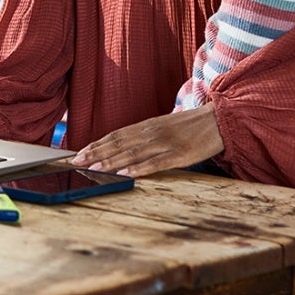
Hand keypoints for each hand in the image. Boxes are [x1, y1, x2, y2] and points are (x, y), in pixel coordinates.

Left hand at [72, 107, 223, 177]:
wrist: (218, 120)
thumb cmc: (189, 126)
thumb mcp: (163, 126)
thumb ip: (143, 135)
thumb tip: (121, 146)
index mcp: (146, 126)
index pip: (116, 135)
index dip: (97, 144)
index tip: (80, 153)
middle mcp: (151, 133)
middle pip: (119, 144)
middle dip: (96, 154)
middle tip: (77, 163)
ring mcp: (165, 144)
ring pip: (133, 154)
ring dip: (112, 162)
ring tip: (94, 169)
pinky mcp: (179, 155)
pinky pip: (156, 163)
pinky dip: (139, 169)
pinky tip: (127, 174)